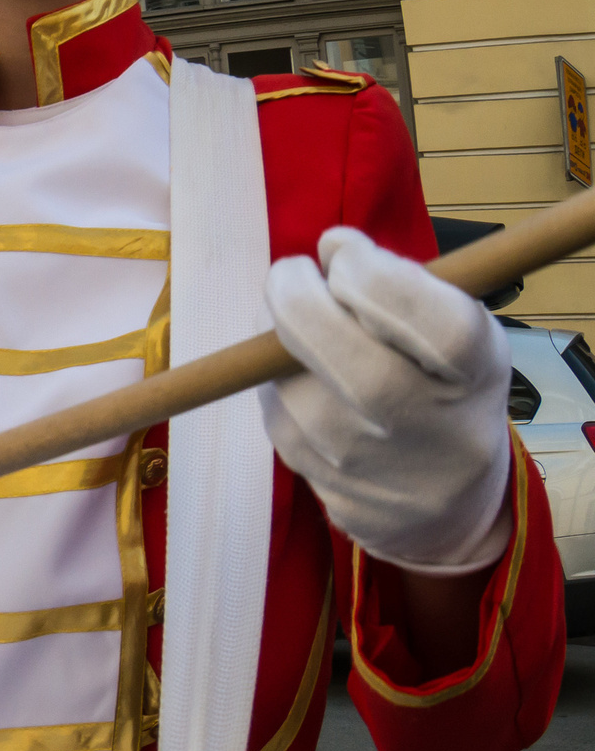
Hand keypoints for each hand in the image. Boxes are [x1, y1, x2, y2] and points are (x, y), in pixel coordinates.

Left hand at [261, 227, 512, 570]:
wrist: (441, 502)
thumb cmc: (446, 391)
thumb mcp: (461, 337)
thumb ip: (409, 289)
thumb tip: (331, 248)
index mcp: (472, 372)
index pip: (424, 317)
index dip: (370, 273)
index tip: (342, 248)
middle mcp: (421, 422)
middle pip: (346, 355)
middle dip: (301, 299)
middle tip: (291, 272)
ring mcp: (364, 458)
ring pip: (294, 381)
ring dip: (282, 341)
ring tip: (305, 328)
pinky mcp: (315, 478)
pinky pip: (277, 411)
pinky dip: (279, 381)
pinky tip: (306, 377)